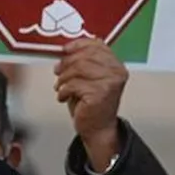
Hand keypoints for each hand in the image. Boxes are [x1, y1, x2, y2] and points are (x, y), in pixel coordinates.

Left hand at [54, 39, 127, 172]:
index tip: (65, 50)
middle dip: (66, 63)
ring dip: (63, 78)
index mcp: (116, 65)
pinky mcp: (100, 94)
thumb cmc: (91, 103)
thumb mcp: (89, 78)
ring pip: (78, 69)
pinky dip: (64, 90)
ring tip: (61, 87)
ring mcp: (110, 83)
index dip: (78, 45)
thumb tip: (65, 50)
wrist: (98, 128)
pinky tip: (64, 97)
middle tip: (58, 71)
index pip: (97, 45)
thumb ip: (83, 62)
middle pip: (85, 56)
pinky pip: (74, 84)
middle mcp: (117, 72)